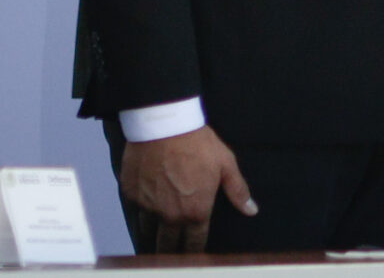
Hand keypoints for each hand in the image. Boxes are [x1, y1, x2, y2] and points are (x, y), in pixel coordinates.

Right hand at [120, 126, 253, 251]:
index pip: (195, 242)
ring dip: (153, 234)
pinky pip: (137, 210)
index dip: (195, 251)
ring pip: (149, 230)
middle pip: (167, 244)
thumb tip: (251, 210)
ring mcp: (148, 207)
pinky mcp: (132, 196)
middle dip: (171, 251)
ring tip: (156, 238)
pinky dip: (142, 212)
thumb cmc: (199, 145)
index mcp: (195, 211)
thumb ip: (237, 191)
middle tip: (173, 255)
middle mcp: (169, 215)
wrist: (165, 127)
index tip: (194, 256)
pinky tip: (147, 209)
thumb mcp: (226, 165)